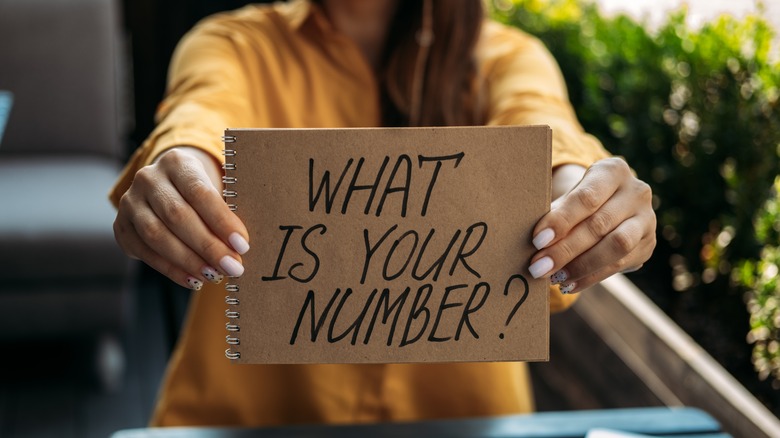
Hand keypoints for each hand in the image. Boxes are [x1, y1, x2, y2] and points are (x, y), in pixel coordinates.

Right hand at [113, 147, 249, 289]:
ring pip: (157, 235)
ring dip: (189, 261)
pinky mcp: (122, 226)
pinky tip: (194, 279)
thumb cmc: (202, 191)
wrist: (169, 185)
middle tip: (232, 267)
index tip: (242, 245)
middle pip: (177, 216)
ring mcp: (130, 202)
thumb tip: (240, 247)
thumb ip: (227, 211)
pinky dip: (171, 269)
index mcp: (177, 163)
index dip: (221, 221)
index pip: (199, 192)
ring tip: (214, 275)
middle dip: (208, 246)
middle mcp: (149, 178)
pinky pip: (145, 252)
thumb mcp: (216, 187)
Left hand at [528, 158, 655, 293]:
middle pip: (599, 225)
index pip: (586, 197)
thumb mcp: (569, 195)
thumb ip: (555, 213)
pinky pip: (619, 264)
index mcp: (613, 171)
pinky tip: (568, 284)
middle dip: (565, 249)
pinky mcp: (648, 244)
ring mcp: (647, 219)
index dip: (561, 220)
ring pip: (616, 246)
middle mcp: (636, 192)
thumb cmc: (579, 199)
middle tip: (538, 267)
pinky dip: (591, 277)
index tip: (537, 240)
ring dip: (581, 266)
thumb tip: (532, 242)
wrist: (611, 204)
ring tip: (554, 277)